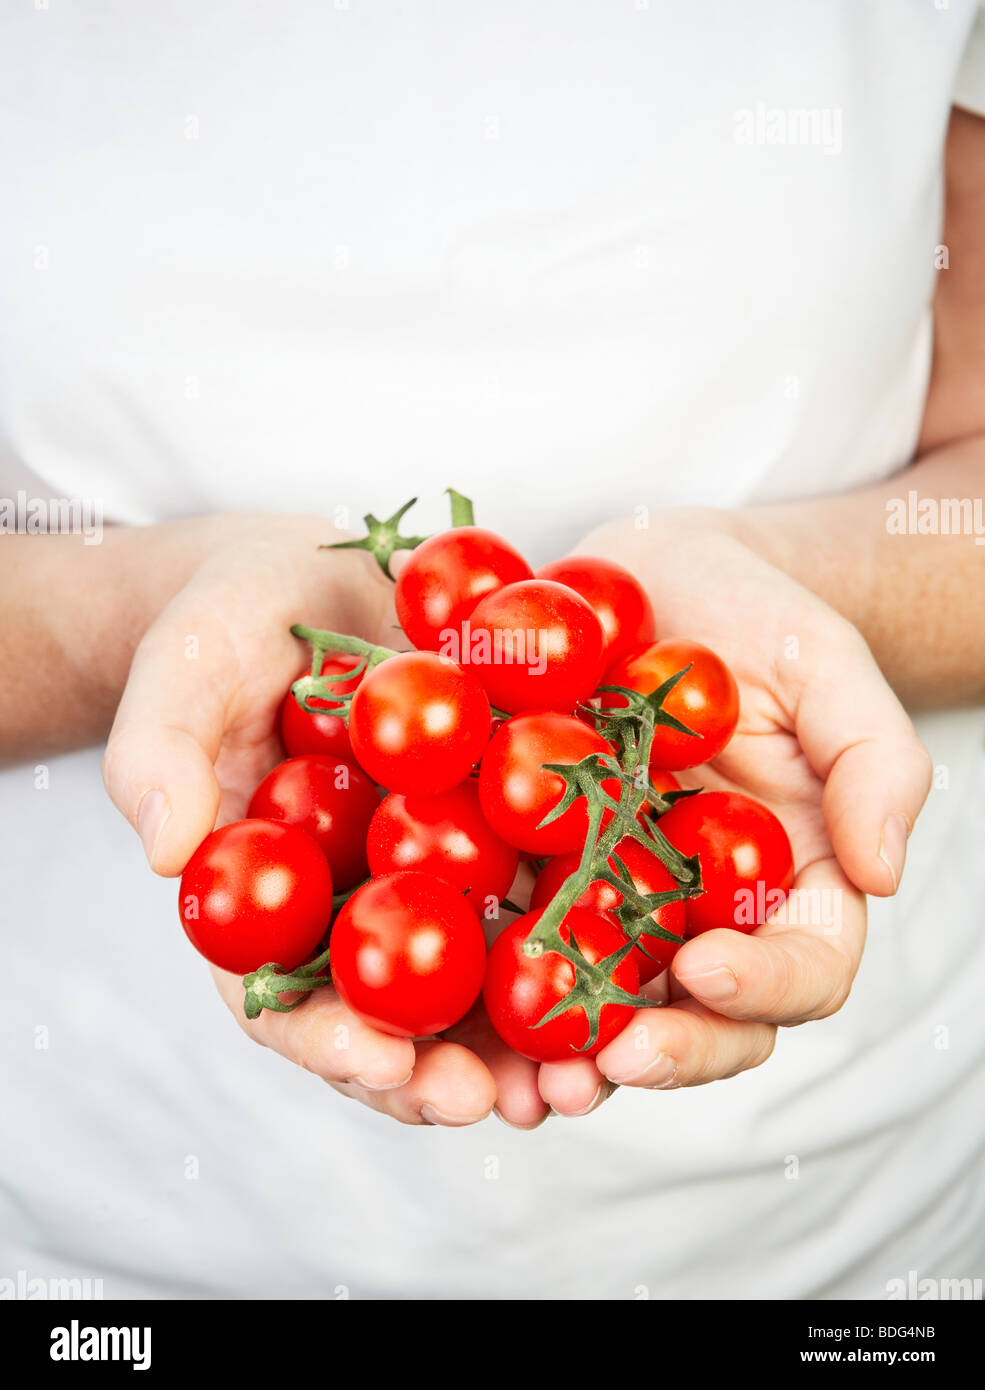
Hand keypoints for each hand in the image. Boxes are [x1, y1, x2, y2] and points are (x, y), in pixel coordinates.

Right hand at [102, 514, 569, 1127]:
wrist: (320, 573)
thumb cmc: (231, 622)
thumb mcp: (186, 665)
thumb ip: (159, 749)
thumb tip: (162, 850)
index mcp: (269, 900)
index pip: (283, 999)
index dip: (330, 1042)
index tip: (381, 1065)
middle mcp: (356, 905)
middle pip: (394, 1015)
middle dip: (445, 1071)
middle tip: (499, 1104)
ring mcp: (436, 872)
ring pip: (482, 978)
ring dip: (532, 1039)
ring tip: (583, 1078)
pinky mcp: (506, 824)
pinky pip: (551, 886)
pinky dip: (591, 934)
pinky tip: (640, 966)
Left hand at [543, 515, 932, 1098]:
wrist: (650, 578)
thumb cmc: (753, 618)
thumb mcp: (828, 666)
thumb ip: (874, 761)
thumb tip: (881, 873)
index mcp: (789, 883)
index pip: (802, 968)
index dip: (763, 986)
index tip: (707, 968)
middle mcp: (704, 911)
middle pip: (701, 1017)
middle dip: (664, 1052)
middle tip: (613, 1059)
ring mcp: (615, 900)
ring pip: (604, 1003)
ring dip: (568, 1056)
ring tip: (526, 1082)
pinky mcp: (536, 871)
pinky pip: (514, 935)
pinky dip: (488, 983)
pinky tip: (452, 1010)